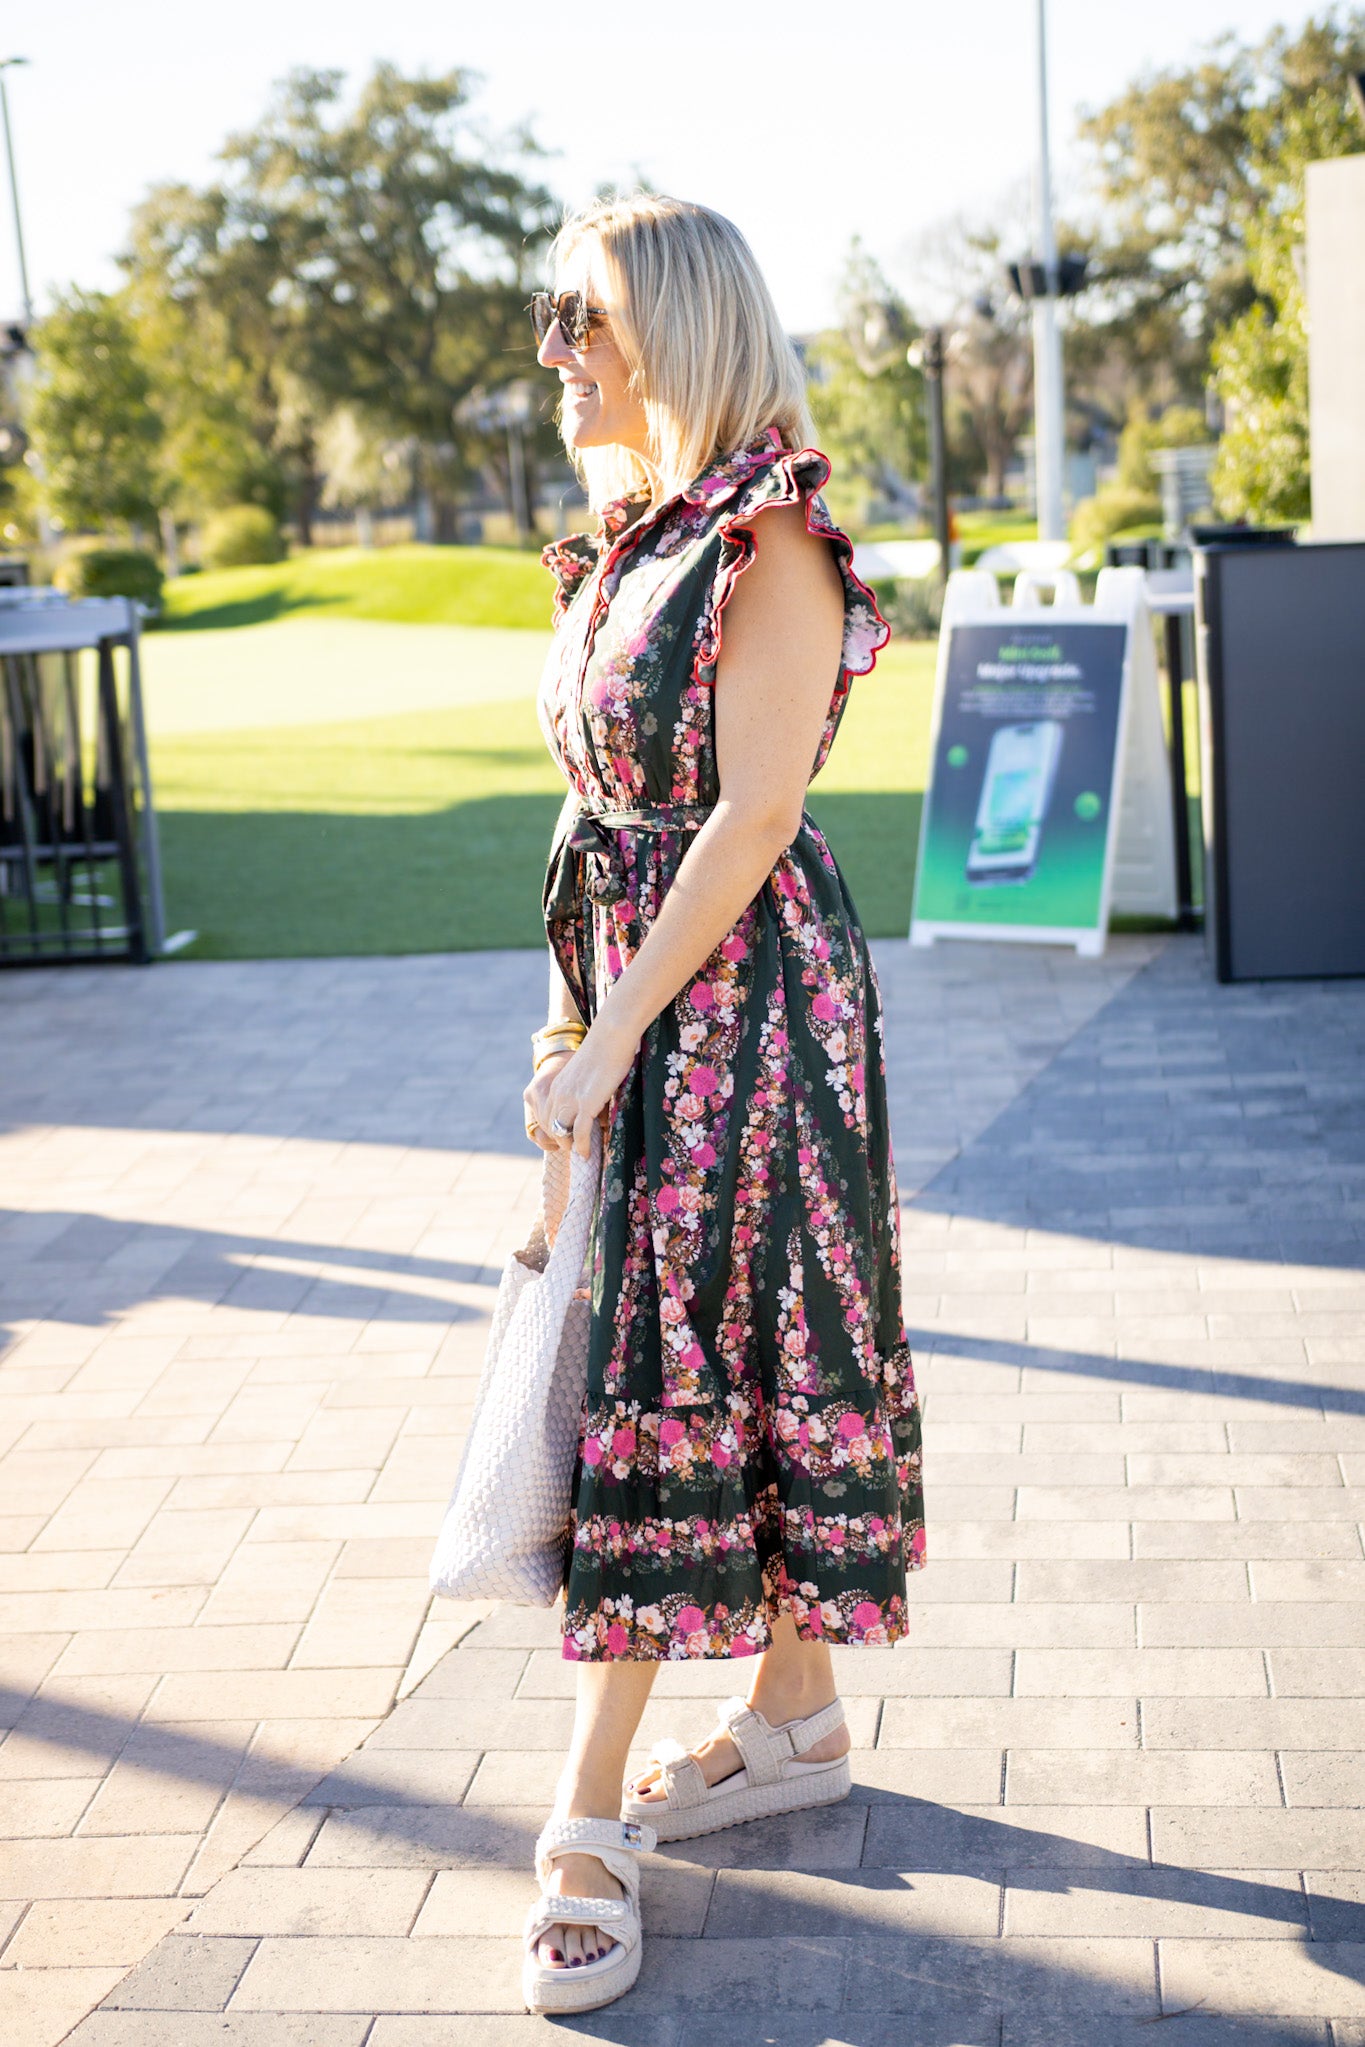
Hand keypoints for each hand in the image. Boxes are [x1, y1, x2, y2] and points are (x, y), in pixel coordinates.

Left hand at [523, 1018, 636, 1158]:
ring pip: (563, 1133)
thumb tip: (593, 1095)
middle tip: (574, 1150)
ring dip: (570, 1146)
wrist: (610, 1035)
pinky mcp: (586, 1104)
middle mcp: (558, 1093)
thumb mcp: (586, 1070)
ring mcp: (571, 1100)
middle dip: (561, 1140)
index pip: (548, 1115)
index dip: (557, 1129)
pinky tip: (587, 1154)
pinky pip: (580, 1134)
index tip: (568, 1138)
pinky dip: (583, 1146)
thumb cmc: (606, 1048)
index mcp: (557, 1084)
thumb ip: (584, 1084)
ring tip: (580, 1154)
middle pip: (552, 1126)